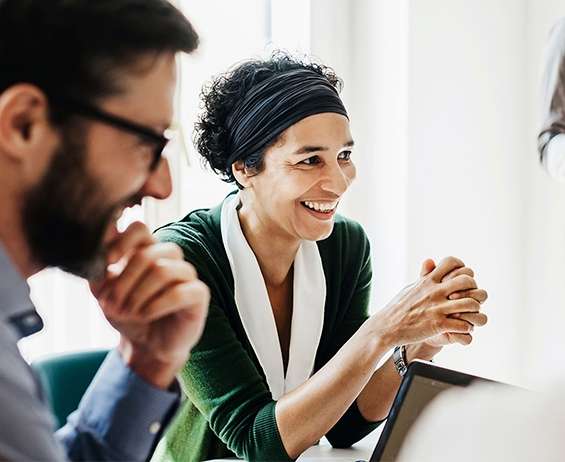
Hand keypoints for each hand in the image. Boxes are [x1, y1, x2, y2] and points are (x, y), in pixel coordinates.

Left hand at [90, 221, 209, 388]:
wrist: (146, 347)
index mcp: (147, 250)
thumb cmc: (127, 315)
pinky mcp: (199, 294)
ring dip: (138, 295)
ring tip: (129, 313)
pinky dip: (156, 305)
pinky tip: (146, 316)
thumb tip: (92, 245)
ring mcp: (187, 274)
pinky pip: (179, 292)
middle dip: (124, 282)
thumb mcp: (104, 293)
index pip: (139, 229)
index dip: (122, 241)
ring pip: (162, 270)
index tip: (108, 263)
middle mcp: (169, 258)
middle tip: (112, 305)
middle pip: (148, 254)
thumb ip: (98, 268)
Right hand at [370, 256, 486, 349]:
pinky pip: (463, 324)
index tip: (462, 277)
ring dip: (473, 309)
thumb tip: (430, 261)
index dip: (462, 268)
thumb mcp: (410, 287)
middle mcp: (434, 292)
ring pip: (470, 303)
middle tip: (470, 297)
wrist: (387, 327)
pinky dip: (466, 327)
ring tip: (468, 314)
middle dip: (473, 289)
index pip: (451, 262)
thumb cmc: (398, 308)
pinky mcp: (438, 325)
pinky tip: (460, 327)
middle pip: (467, 280)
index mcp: (428, 281)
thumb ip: (424, 275)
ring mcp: (437, 308)